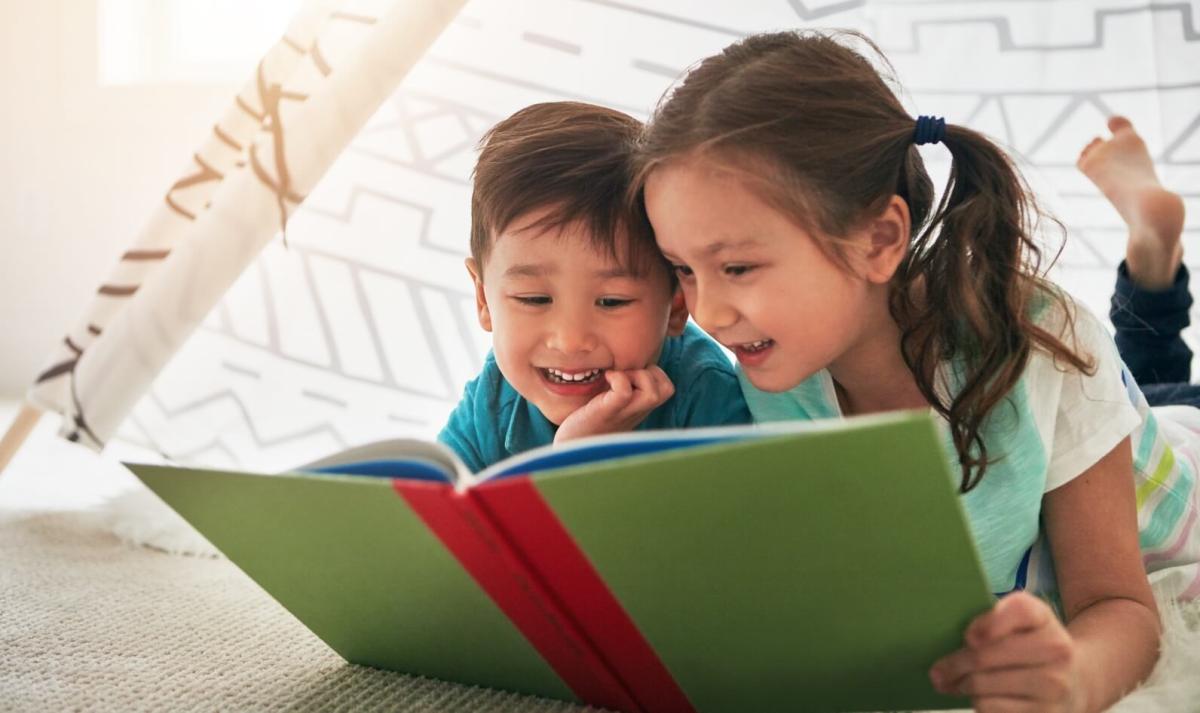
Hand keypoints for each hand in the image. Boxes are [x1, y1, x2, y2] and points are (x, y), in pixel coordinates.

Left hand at [553, 367, 674, 442]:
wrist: (568, 446)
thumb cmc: (584, 422)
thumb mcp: (607, 403)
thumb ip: (618, 387)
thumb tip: (616, 360)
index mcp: (638, 409)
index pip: (666, 388)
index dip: (653, 373)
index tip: (630, 373)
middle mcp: (636, 413)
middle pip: (667, 389)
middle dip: (650, 372)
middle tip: (626, 374)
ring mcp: (623, 414)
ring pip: (653, 392)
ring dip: (637, 375)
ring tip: (617, 377)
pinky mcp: (606, 413)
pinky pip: (624, 391)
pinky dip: (618, 378)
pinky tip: (605, 378)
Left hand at [930, 591, 1082, 712]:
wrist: (1076, 680)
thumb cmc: (1033, 644)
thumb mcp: (1021, 619)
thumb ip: (994, 617)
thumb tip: (968, 641)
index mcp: (1044, 618)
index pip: (1017, 611)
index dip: (987, 625)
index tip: (969, 637)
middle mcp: (1057, 650)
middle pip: (983, 656)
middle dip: (954, 665)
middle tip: (938, 672)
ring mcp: (1055, 686)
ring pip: (982, 687)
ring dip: (963, 687)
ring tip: (959, 684)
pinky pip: (991, 710)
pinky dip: (980, 704)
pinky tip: (982, 698)